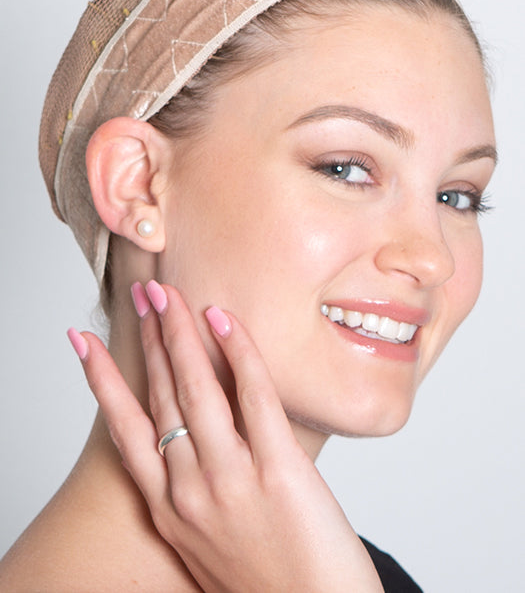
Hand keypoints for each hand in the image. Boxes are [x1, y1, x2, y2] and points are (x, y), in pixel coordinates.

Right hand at [69, 281, 382, 591]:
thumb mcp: (206, 540)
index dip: (101, 380)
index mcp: (168, 508)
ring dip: (180, 334)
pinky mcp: (278, 471)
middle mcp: (189, 491)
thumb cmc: (264, 582)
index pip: (125, 428)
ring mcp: (231, 480)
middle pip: (160, 396)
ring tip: (170, 294)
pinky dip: (238, 353)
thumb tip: (198, 440)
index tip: (83, 341)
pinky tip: (226, 320)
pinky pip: (254, 397)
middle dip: (148, 338)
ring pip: (196, 389)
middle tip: (142, 295)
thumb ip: (195, 490)